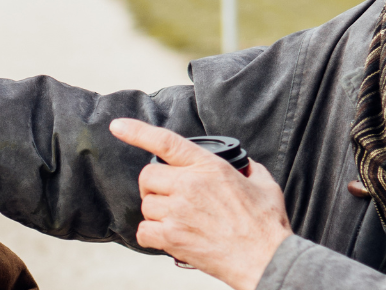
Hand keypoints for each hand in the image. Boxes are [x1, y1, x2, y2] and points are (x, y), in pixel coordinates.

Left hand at [109, 118, 290, 289]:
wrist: (267, 259)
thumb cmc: (267, 226)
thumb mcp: (264, 185)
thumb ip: (249, 169)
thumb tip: (244, 165)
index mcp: (208, 167)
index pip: (166, 141)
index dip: (137, 131)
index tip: (118, 126)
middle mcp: (189, 185)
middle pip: (147, 176)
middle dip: (154, 187)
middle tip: (170, 199)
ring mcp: (178, 211)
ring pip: (146, 205)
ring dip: (156, 214)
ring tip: (178, 222)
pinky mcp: (172, 236)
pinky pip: (143, 231)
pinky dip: (151, 235)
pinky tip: (168, 237)